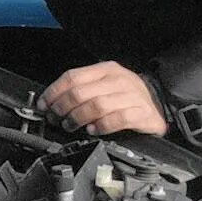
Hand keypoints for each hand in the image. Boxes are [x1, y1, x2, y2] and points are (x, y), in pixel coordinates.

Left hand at [40, 62, 167, 136]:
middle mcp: (118, 80)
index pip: (73, 77)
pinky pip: (117, 119)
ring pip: (96, 106)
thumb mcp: (104, 85)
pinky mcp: (142, 113)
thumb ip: (82, 89)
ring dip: (78, 118)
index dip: (54, 92)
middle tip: (56, 119)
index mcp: (106, 69)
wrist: (157, 105)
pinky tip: (94, 130)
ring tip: (72, 126)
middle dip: (62, 108)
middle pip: (81, 93)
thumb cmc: (125, 97)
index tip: (44, 105)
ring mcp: (131, 96)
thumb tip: (52, 102)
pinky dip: (102, 126)